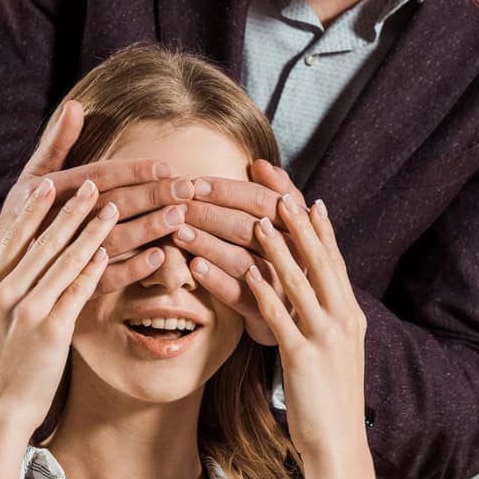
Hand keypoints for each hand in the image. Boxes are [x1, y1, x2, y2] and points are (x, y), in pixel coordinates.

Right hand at [0, 101, 203, 317]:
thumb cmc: (23, 213)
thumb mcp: (32, 175)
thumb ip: (57, 142)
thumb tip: (75, 105)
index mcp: (48, 190)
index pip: (99, 176)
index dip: (133, 171)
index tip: (165, 165)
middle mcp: (55, 220)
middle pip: (111, 205)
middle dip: (150, 196)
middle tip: (185, 189)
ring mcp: (62, 254)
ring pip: (112, 240)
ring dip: (147, 229)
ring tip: (179, 218)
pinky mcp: (69, 285)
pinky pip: (105, 279)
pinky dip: (132, 269)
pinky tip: (160, 257)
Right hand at [0, 178, 117, 478]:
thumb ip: (1, 299)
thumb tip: (13, 281)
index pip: (12, 239)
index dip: (32, 210)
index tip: (48, 185)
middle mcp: (4, 293)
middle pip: (41, 241)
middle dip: (68, 210)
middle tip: (90, 184)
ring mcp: (26, 309)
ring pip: (63, 259)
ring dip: (90, 231)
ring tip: (112, 208)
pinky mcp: (50, 329)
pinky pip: (77, 291)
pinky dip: (94, 269)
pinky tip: (110, 252)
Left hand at [175, 160, 298, 344]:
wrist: (301, 313)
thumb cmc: (290, 257)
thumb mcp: (292, 223)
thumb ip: (279, 191)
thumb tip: (260, 164)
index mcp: (300, 226)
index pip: (262, 200)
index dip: (226, 191)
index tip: (195, 184)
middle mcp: (295, 255)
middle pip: (248, 228)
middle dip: (209, 215)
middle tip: (177, 207)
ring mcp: (281, 285)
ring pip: (240, 260)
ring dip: (207, 244)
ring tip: (179, 233)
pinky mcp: (266, 313)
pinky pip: (237, 294)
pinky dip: (215, 279)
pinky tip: (194, 266)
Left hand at [242, 191, 376, 478]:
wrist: (339, 445)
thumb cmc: (329, 404)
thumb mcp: (332, 355)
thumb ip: (323, 324)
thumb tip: (309, 301)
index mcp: (350, 316)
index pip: (333, 259)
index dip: (316, 226)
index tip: (301, 194)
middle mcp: (343, 319)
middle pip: (320, 259)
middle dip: (298, 222)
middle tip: (279, 189)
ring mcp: (326, 337)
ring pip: (300, 281)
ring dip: (278, 248)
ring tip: (258, 218)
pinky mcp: (303, 357)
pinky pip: (280, 317)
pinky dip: (264, 291)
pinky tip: (248, 272)